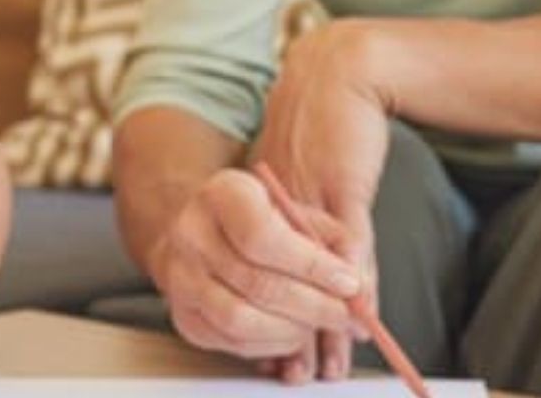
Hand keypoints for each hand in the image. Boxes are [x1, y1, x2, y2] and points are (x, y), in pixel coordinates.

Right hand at [148, 168, 364, 381]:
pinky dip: (269, 344)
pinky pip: (229, 341)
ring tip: (317, 324)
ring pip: (240, 319)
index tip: (347, 283)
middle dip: (311, 305)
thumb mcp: (298, 210)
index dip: (311, 266)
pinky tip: (291, 333)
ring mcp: (181, 277)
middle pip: (256, 282)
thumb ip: (335, 242)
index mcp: (224, 194)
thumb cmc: (260, 217)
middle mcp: (192, 233)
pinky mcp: (183, 314)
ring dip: (290, 330)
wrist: (202, 228)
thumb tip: (359, 288)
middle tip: (345, 314)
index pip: (264, 236)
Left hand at [252, 20, 394, 383]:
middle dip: (302, 334)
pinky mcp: (342, 191)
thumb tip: (327, 258)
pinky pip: (350, 251)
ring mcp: (312, 202)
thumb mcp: (318, 170)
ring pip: (318, 277)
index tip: (283, 352)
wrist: (344, 68)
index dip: (280, 316)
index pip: (272, 273)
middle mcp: (284, 208)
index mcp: (269, 203)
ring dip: (328, 323)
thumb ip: (317, 214)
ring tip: (332, 361)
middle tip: (305, 373)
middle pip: (291, 285)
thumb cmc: (331, 118)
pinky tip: (362, 314)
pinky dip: (358, 285)